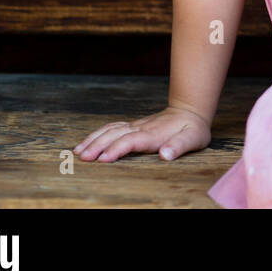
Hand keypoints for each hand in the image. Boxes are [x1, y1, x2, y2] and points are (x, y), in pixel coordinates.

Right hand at [73, 106, 211, 162]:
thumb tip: (165, 155)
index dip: (116, 149)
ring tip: (77, 151)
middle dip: (97, 146)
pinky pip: (111, 128)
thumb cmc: (193, 128)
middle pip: (115, 135)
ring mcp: (135, 125)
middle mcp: (140, 128)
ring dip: (93, 139)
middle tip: (82, 158)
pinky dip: (97, 134)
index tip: (103, 159)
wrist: (190, 111)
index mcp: (153, 134)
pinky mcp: (132, 126)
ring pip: (110, 130)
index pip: (131, 141)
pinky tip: (87, 142)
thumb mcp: (193, 138)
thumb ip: (180, 146)